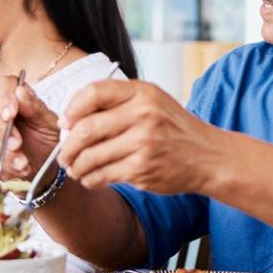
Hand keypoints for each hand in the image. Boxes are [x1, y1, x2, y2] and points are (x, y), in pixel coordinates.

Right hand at [0, 74, 60, 181]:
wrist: (41, 163)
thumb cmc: (45, 138)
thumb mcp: (48, 123)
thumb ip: (34, 107)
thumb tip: (20, 91)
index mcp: (14, 93)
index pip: (3, 84)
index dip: (5, 98)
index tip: (11, 115)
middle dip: (2, 129)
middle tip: (17, 145)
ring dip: (2, 150)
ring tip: (22, 163)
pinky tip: (14, 167)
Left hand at [59, 80, 217, 192]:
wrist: (209, 156)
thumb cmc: (173, 128)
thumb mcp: (152, 102)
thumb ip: (117, 102)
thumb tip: (71, 117)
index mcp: (142, 92)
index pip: (94, 92)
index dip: (72, 108)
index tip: (64, 123)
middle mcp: (143, 115)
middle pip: (86, 128)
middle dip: (68, 145)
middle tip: (63, 154)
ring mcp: (144, 143)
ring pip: (91, 156)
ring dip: (76, 166)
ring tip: (74, 169)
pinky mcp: (143, 169)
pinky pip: (103, 175)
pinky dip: (90, 179)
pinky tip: (91, 179)